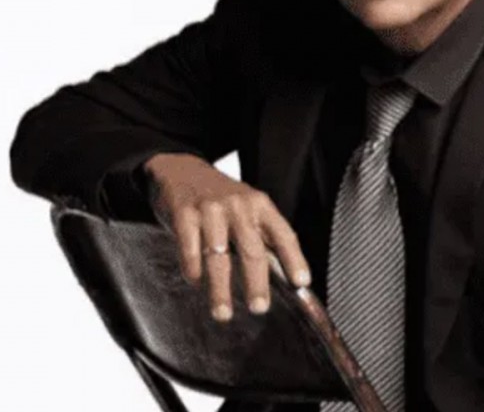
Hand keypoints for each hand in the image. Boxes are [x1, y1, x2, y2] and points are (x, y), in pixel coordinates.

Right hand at [142, 152, 311, 321]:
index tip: (301, 282)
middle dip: (256, 282)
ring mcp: (210, 208)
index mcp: (260, 205)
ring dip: (220, 288)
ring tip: (223, 313)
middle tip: (259, 307)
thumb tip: (282, 278)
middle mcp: (238, 205)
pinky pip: (190, 248)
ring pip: (219, 255)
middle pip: (252, 249)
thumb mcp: (246, 209)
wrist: (181, 171)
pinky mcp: (184, 213)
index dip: (294, 259)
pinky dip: (193, 269)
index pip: (283, 234)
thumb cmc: (220, 199)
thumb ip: (261, 237)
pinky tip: (196, 283)